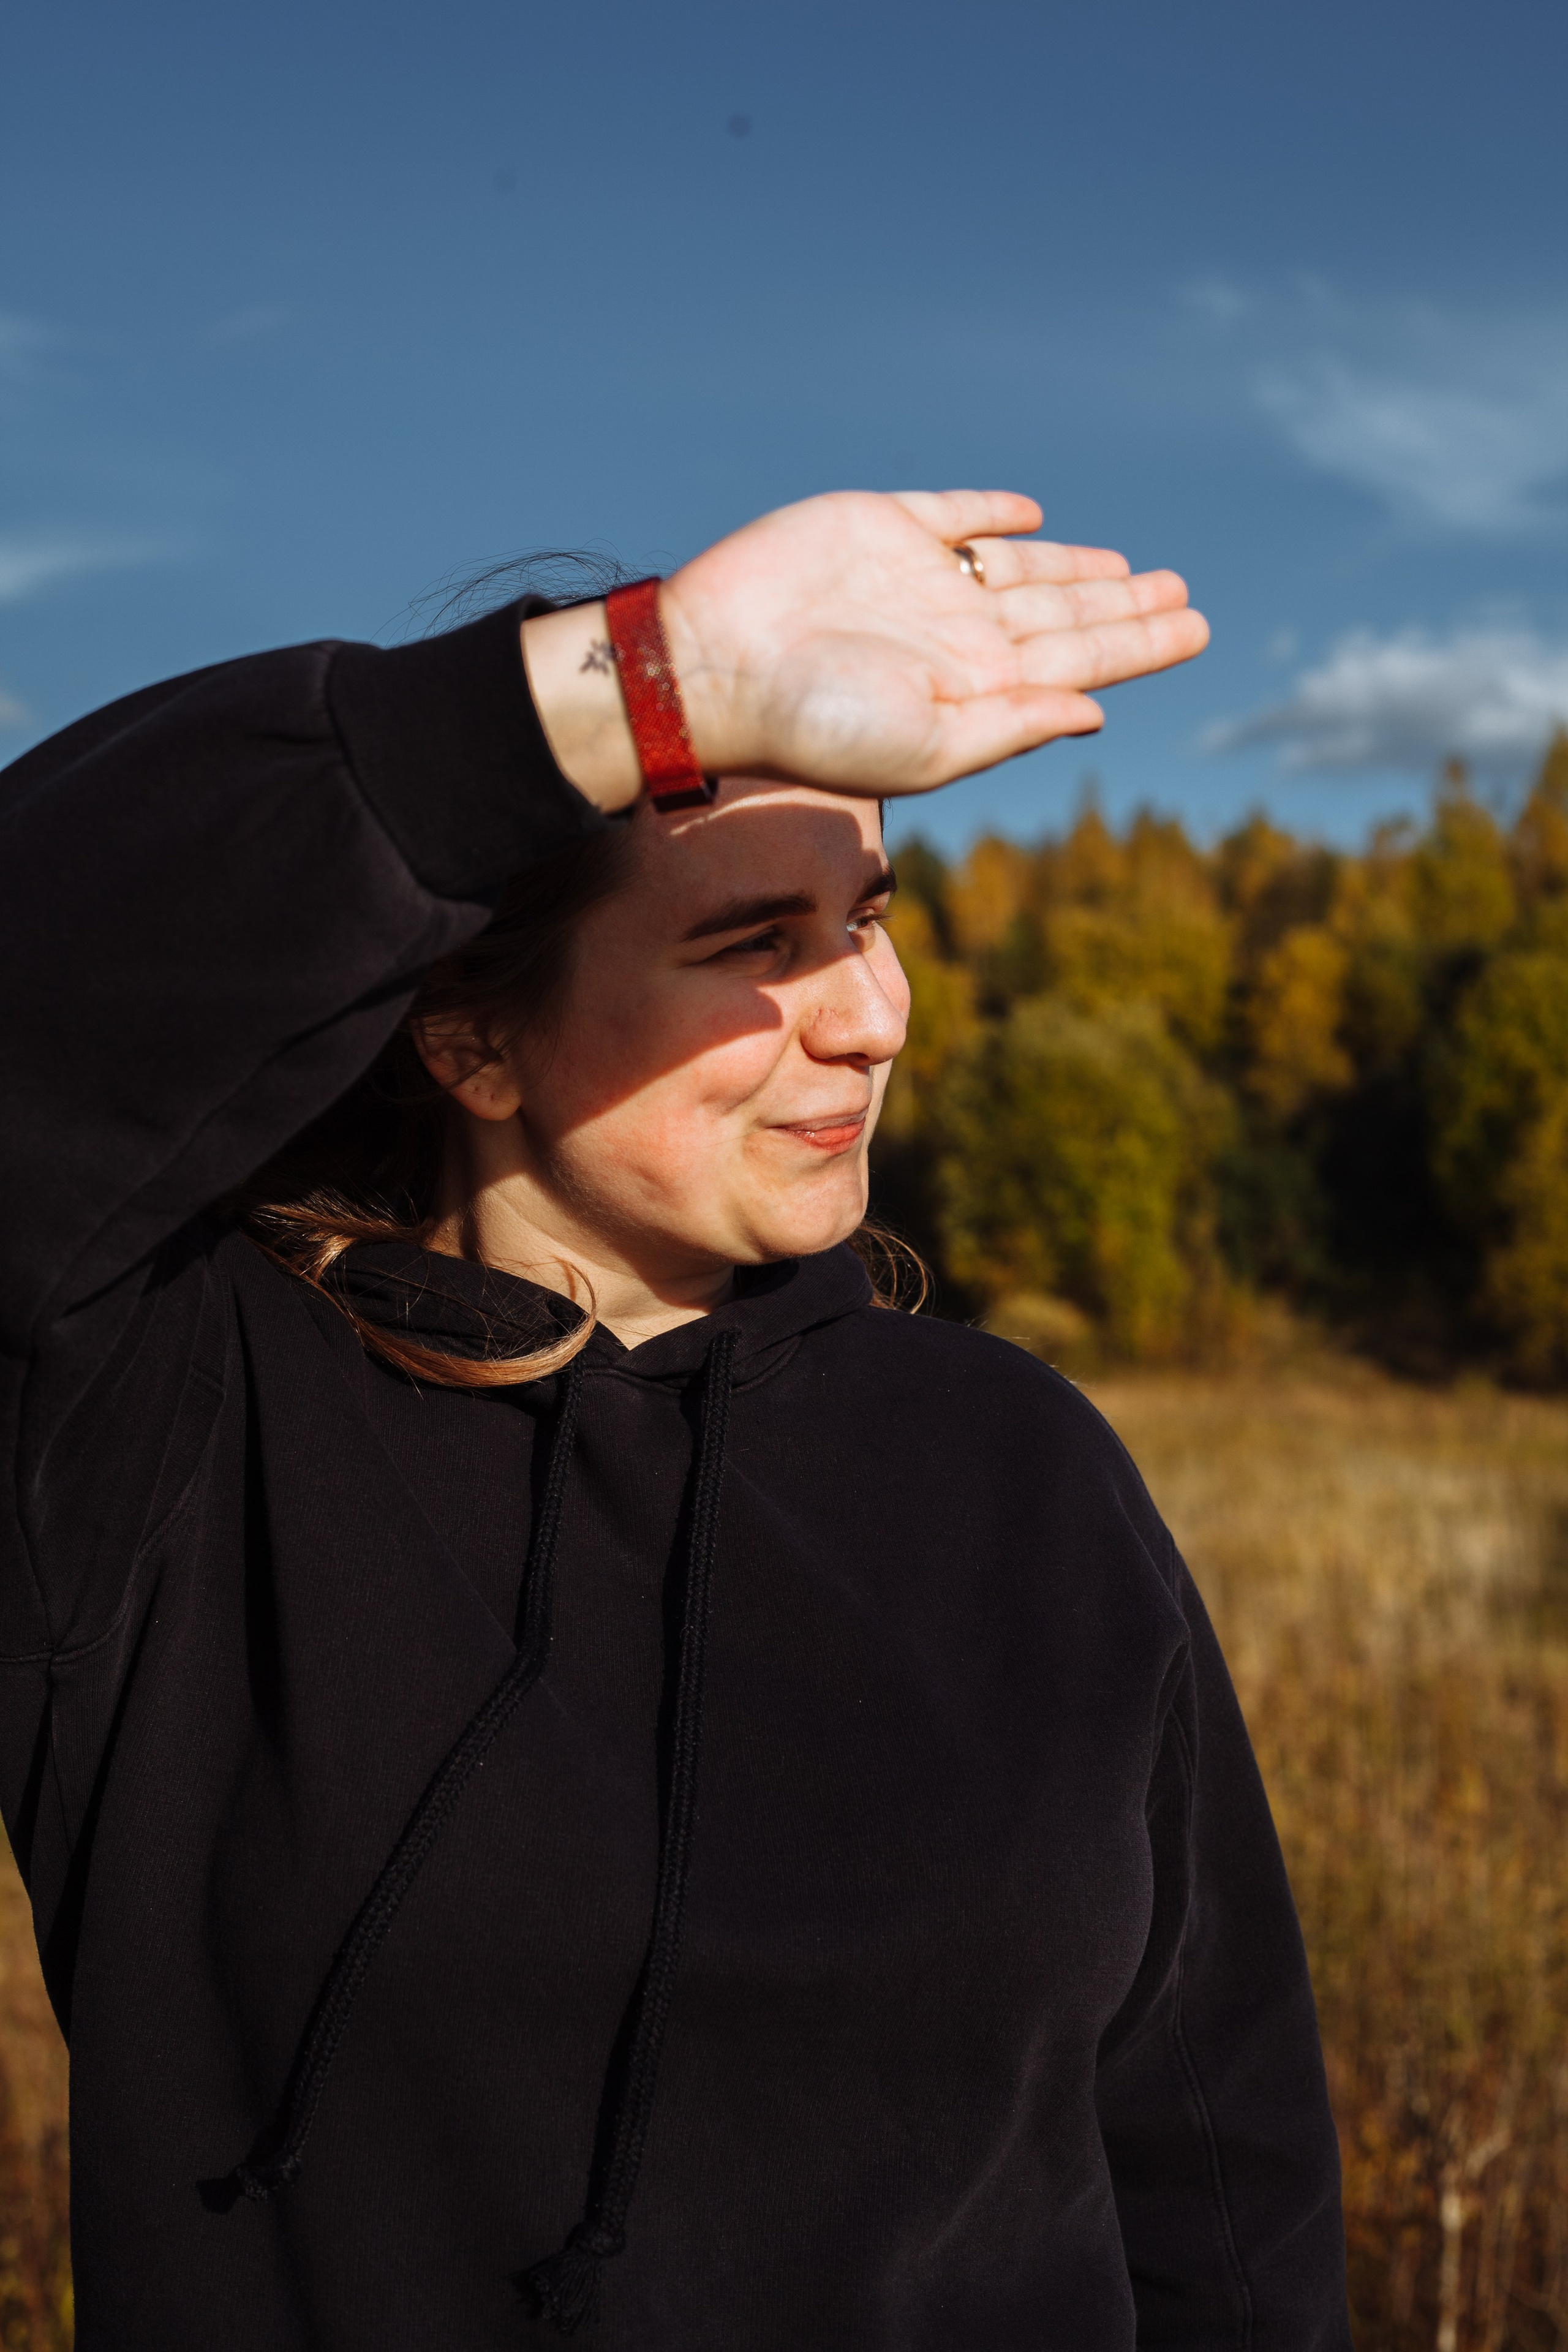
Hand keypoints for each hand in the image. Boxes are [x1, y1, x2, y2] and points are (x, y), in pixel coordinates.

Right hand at [521, 490, 1207, 809]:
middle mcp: (957, 632)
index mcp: (977, 684)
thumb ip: (1012, 724)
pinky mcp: (878, 528)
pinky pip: (950, 516)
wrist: (716, 667)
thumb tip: (1097, 711)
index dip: (1140, 642)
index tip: (1196, 627)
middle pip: (1063, 613)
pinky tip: (1031, 517)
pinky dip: (991, 514)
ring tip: (1132, 571)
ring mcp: (920, 579)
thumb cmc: (813, 725)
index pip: (1080, 659)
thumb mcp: (927, 745)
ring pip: (1023, 567)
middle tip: (1185, 594)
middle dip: (1125, 607)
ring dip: (1075, 567)